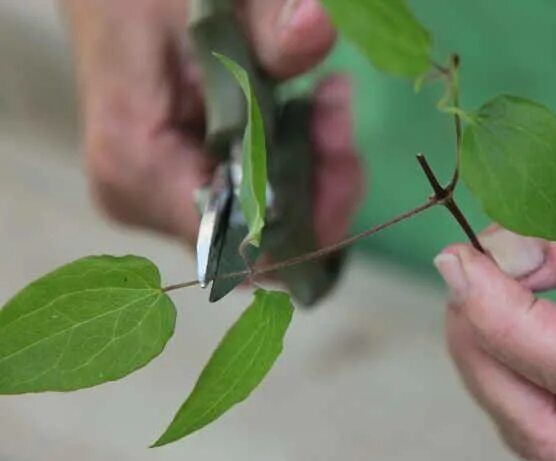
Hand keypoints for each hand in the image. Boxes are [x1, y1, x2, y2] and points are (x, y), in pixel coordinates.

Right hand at [62, 0, 361, 244]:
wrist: (114, 2)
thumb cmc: (145, 0)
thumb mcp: (202, 1)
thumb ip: (264, 24)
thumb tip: (316, 30)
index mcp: (136, 165)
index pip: (235, 237)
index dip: (302, 213)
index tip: (339, 150)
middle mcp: (146, 203)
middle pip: (262, 239)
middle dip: (319, 185)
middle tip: (337, 110)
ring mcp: (166, 206)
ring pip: (272, 226)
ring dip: (317, 168)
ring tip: (330, 101)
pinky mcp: (190, 195)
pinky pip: (263, 204)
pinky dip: (298, 164)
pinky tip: (313, 113)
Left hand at [436, 47, 555, 460]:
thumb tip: (502, 260)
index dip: (512, 327)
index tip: (461, 261)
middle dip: (493, 366)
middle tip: (464, 276)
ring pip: (547, 410)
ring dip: (490, 354)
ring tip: (476, 269)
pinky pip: (550, 362)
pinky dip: (504, 328)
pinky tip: (496, 271)